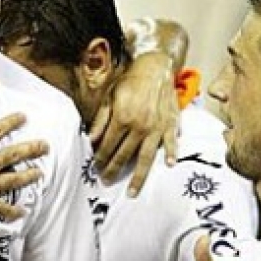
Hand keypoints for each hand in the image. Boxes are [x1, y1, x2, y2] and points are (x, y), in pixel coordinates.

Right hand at [0, 85, 46, 229]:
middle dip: (31, 149)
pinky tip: (22, 211)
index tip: (23, 118)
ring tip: (39, 173)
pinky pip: (3, 208)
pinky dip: (13, 211)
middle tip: (44, 146)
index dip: (11, 122)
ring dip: (28, 176)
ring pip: (13, 180)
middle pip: (13, 155)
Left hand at [89, 51, 178, 195]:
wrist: (156, 68)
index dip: (100, 158)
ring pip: (146, 158)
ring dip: (138, 177)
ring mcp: (157, 127)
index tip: (95, 167)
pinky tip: (168, 165)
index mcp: (122, 118)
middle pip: (124, 155)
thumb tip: (90, 140)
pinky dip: (170, 154)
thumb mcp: (109, 97)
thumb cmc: (131, 81)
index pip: (108, 146)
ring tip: (132, 192)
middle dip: (113, 170)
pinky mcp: (171, 125)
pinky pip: (170, 143)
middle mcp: (140, 126)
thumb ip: (100, 120)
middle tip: (106, 181)